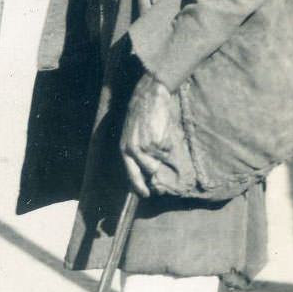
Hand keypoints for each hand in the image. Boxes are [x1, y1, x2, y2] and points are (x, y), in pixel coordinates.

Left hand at [120, 73, 172, 197]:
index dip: (138, 186)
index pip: (130, 174)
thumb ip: (135, 152)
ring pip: (160, 160)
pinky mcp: (157, 141)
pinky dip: (167, 142)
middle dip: (156, 167)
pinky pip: (167, 148)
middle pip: (149, 170)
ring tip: (157, 135)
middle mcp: (133, 150)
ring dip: (162, 152)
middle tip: (159, 155)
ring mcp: (145, 146)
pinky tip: (160, 129)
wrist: (148, 97)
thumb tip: (145, 172)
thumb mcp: (131, 134)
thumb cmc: (140, 115)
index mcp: (124, 149)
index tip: (146, 194)